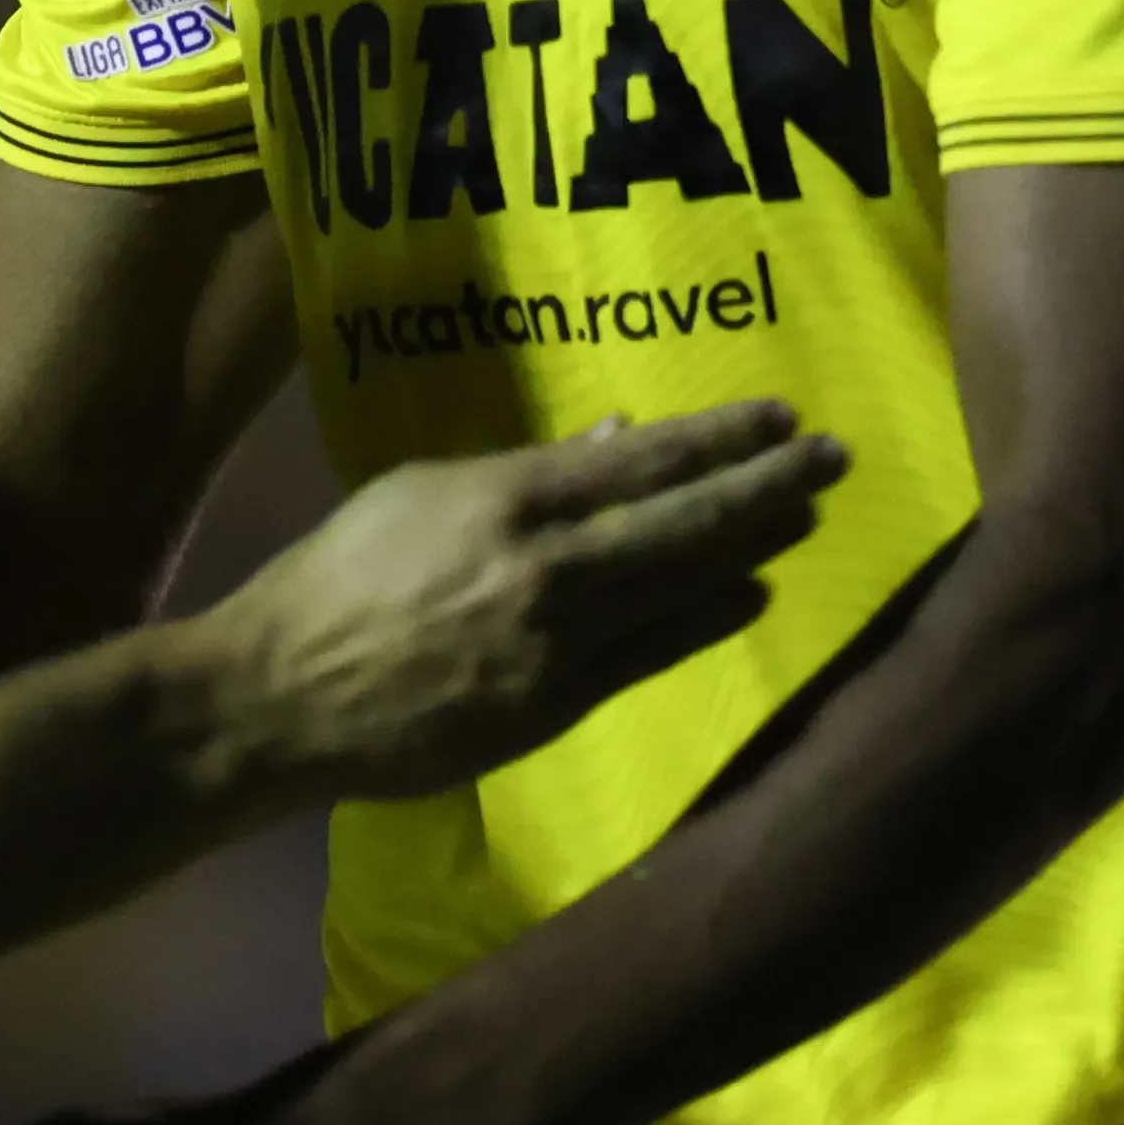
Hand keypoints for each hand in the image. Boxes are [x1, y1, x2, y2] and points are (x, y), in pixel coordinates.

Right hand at [213, 403, 845, 797]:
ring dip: (754, 547)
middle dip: (768, 487)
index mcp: (505, 499)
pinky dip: (709, 619)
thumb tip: (618, 440)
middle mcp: (547, 566)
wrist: (289, 695)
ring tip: (807, 518)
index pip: (642, 461)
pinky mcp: (559, 705)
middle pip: (685, 520)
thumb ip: (527, 472)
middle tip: (835, 460)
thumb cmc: (340, 576)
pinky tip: (749, 595)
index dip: (721, 439)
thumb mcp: (421, 492)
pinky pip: (654, 652)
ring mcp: (559, 642)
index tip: (782, 419)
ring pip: (683, 586)